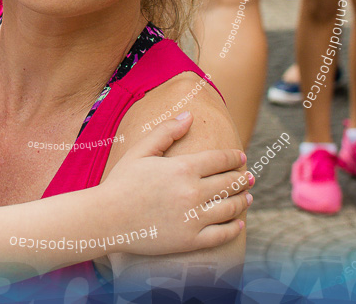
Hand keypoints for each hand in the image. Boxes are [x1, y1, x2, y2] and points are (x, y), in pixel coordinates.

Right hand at [101, 113, 250, 255]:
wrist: (106, 218)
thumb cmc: (121, 182)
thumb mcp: (141, 151)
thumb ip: (166, 132)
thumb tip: (189, 115)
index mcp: (183, 168)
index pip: (220, 160)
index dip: (234, 158)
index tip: (241, 157)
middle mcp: (193, 192)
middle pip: (229, 183)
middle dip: (243, 179)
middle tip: (250, 177)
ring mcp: (193, 217)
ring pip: (230, 208)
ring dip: (243, 201)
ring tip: (248, 198)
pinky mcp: (190, 240)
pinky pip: (221, 234)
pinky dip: (234, 228)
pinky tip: (238, 224)